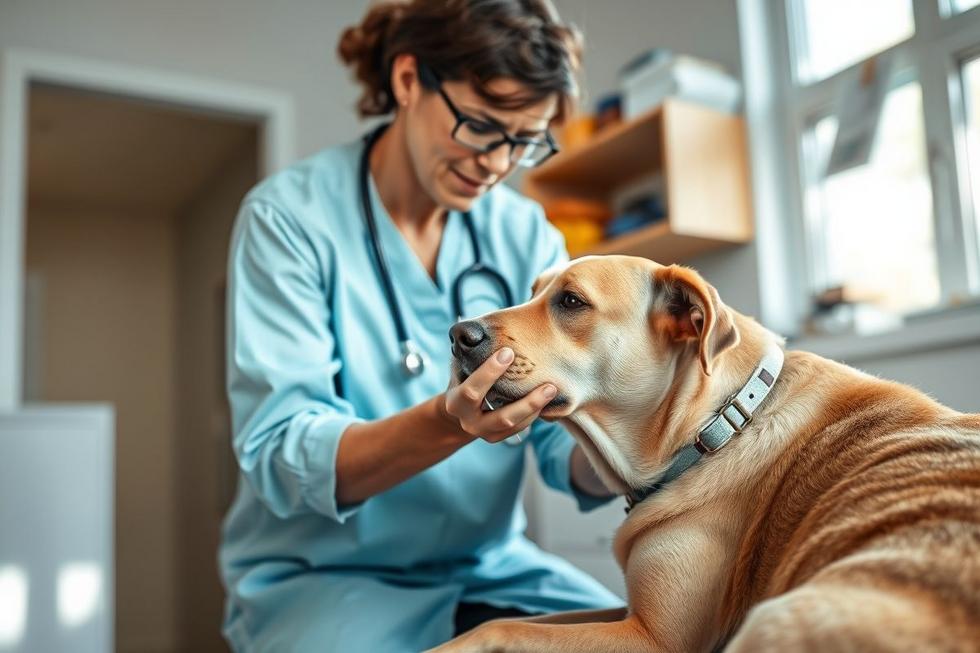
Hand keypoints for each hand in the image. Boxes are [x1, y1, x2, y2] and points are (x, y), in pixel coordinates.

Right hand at [440, 347, 556, 444]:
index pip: (472, 390)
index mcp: (455, 403)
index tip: (508, 352)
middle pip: (502, 417)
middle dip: (527, 402)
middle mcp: (469, 423)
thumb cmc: (462, 378)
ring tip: (552, 390)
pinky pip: (519, 428)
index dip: (489, 372)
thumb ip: (471, 355)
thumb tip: (481, 330)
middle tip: (549, 385)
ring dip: (535, 408)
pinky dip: (533, 414)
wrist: (458, 410)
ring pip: (514, 425)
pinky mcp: (497, 437)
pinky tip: (546, 399)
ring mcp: (484, 433)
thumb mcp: (459, 367)